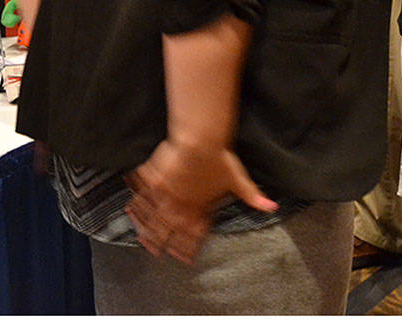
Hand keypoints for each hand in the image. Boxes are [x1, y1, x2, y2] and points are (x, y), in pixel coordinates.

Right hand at [126, 138, 275, 265]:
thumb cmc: (219, 158)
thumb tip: (272, 207)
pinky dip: (137, 203)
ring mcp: (166, 194)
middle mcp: (181, 205)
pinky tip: (130, 209)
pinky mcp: (154, 180)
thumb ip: (252, 196)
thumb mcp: (238, 180)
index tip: (183, 260)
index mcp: (199, 208)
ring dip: (147, 228)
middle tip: (155, 254)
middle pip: (169, 229)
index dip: (188, 248)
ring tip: (141, 239)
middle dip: (162, 243)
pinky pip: (143, 195)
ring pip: (154, 216)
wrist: (199, 140)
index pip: (193, 233)